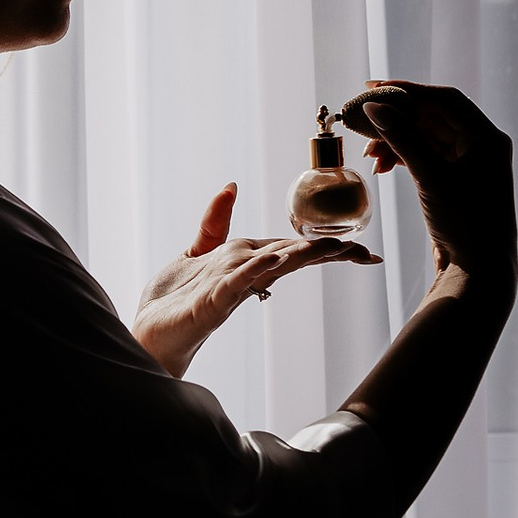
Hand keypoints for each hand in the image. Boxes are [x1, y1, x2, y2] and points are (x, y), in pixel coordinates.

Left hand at [132, 182, 380, 376]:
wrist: (149, 331)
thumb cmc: (173, 298)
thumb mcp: (196, 251)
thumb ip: (216, 221)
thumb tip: (232, 186)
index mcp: (246, 264)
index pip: (291, 250)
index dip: (325, 247)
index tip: (360, 247)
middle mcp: (245, 276)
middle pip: (292, 258)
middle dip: (329, 253)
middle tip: (367, 253)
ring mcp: (231, 290)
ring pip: (273, 268)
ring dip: (302, 256)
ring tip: (335, 248)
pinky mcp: (211, 301)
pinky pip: (236, 282)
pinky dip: (255, 271)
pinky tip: (273, 260)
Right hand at [358, 80, 515, 278]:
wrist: (479, 270)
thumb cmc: (465, 222)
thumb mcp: (430, 176)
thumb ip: (401, 137)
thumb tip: (374, 106)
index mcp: (486, 138)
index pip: (444, 99)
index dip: (408, 90)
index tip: (372, 88)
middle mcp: (481, 146)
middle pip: (432, 117)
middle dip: (397, 119)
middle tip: (363, 121)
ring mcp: (468, 165)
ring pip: (425, 138)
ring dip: (396, 140)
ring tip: (370, 154)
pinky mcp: (454, 182)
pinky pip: (424, 157)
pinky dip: (402, 157)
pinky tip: (382, 166)